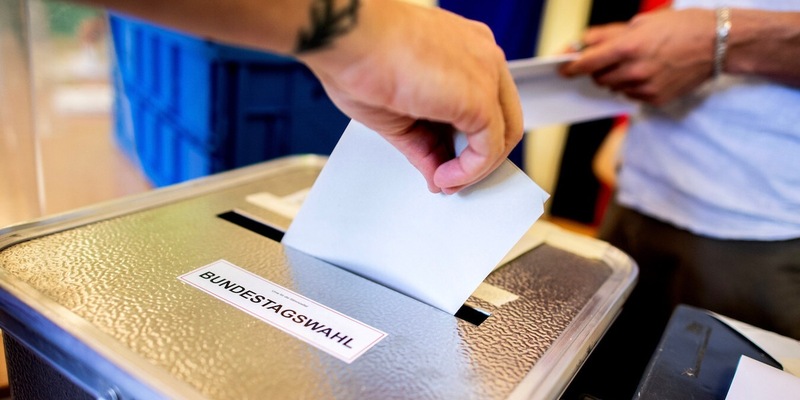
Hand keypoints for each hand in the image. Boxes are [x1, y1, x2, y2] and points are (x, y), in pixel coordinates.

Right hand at [299, 0, 522, 193]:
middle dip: (479, 156)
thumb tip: (437, 174)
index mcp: (465, 48)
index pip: (485, 102)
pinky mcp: (480, 98)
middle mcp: (482, 55)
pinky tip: (445, 178)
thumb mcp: (399, 112)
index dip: (470, 139)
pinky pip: (489, 148)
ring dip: (476, 168)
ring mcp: (486, 73)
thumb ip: (425, 144)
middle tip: (452, 178)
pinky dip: (469, 171)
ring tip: (446, 181)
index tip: (449, 163)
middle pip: (503, 118)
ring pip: (503, 134)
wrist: (347, 36)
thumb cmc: (359, 57)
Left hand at [560, 9, 715, 104]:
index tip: (563, 68)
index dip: (571, 67)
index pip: (587, 63)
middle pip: (599, 78)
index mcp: (629, 47)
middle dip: (598, 69)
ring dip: (615, 78)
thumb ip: (607, 35)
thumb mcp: (641, 22)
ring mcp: (646, 87)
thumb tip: (582, 43)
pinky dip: (632, 86)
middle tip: (610, 58)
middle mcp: (635, 70)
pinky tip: (648, 73)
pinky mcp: (656, 99)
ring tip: (635, 62)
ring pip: (614, 88)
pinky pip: (632, 96)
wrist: (718, 43)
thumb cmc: (680, 26)